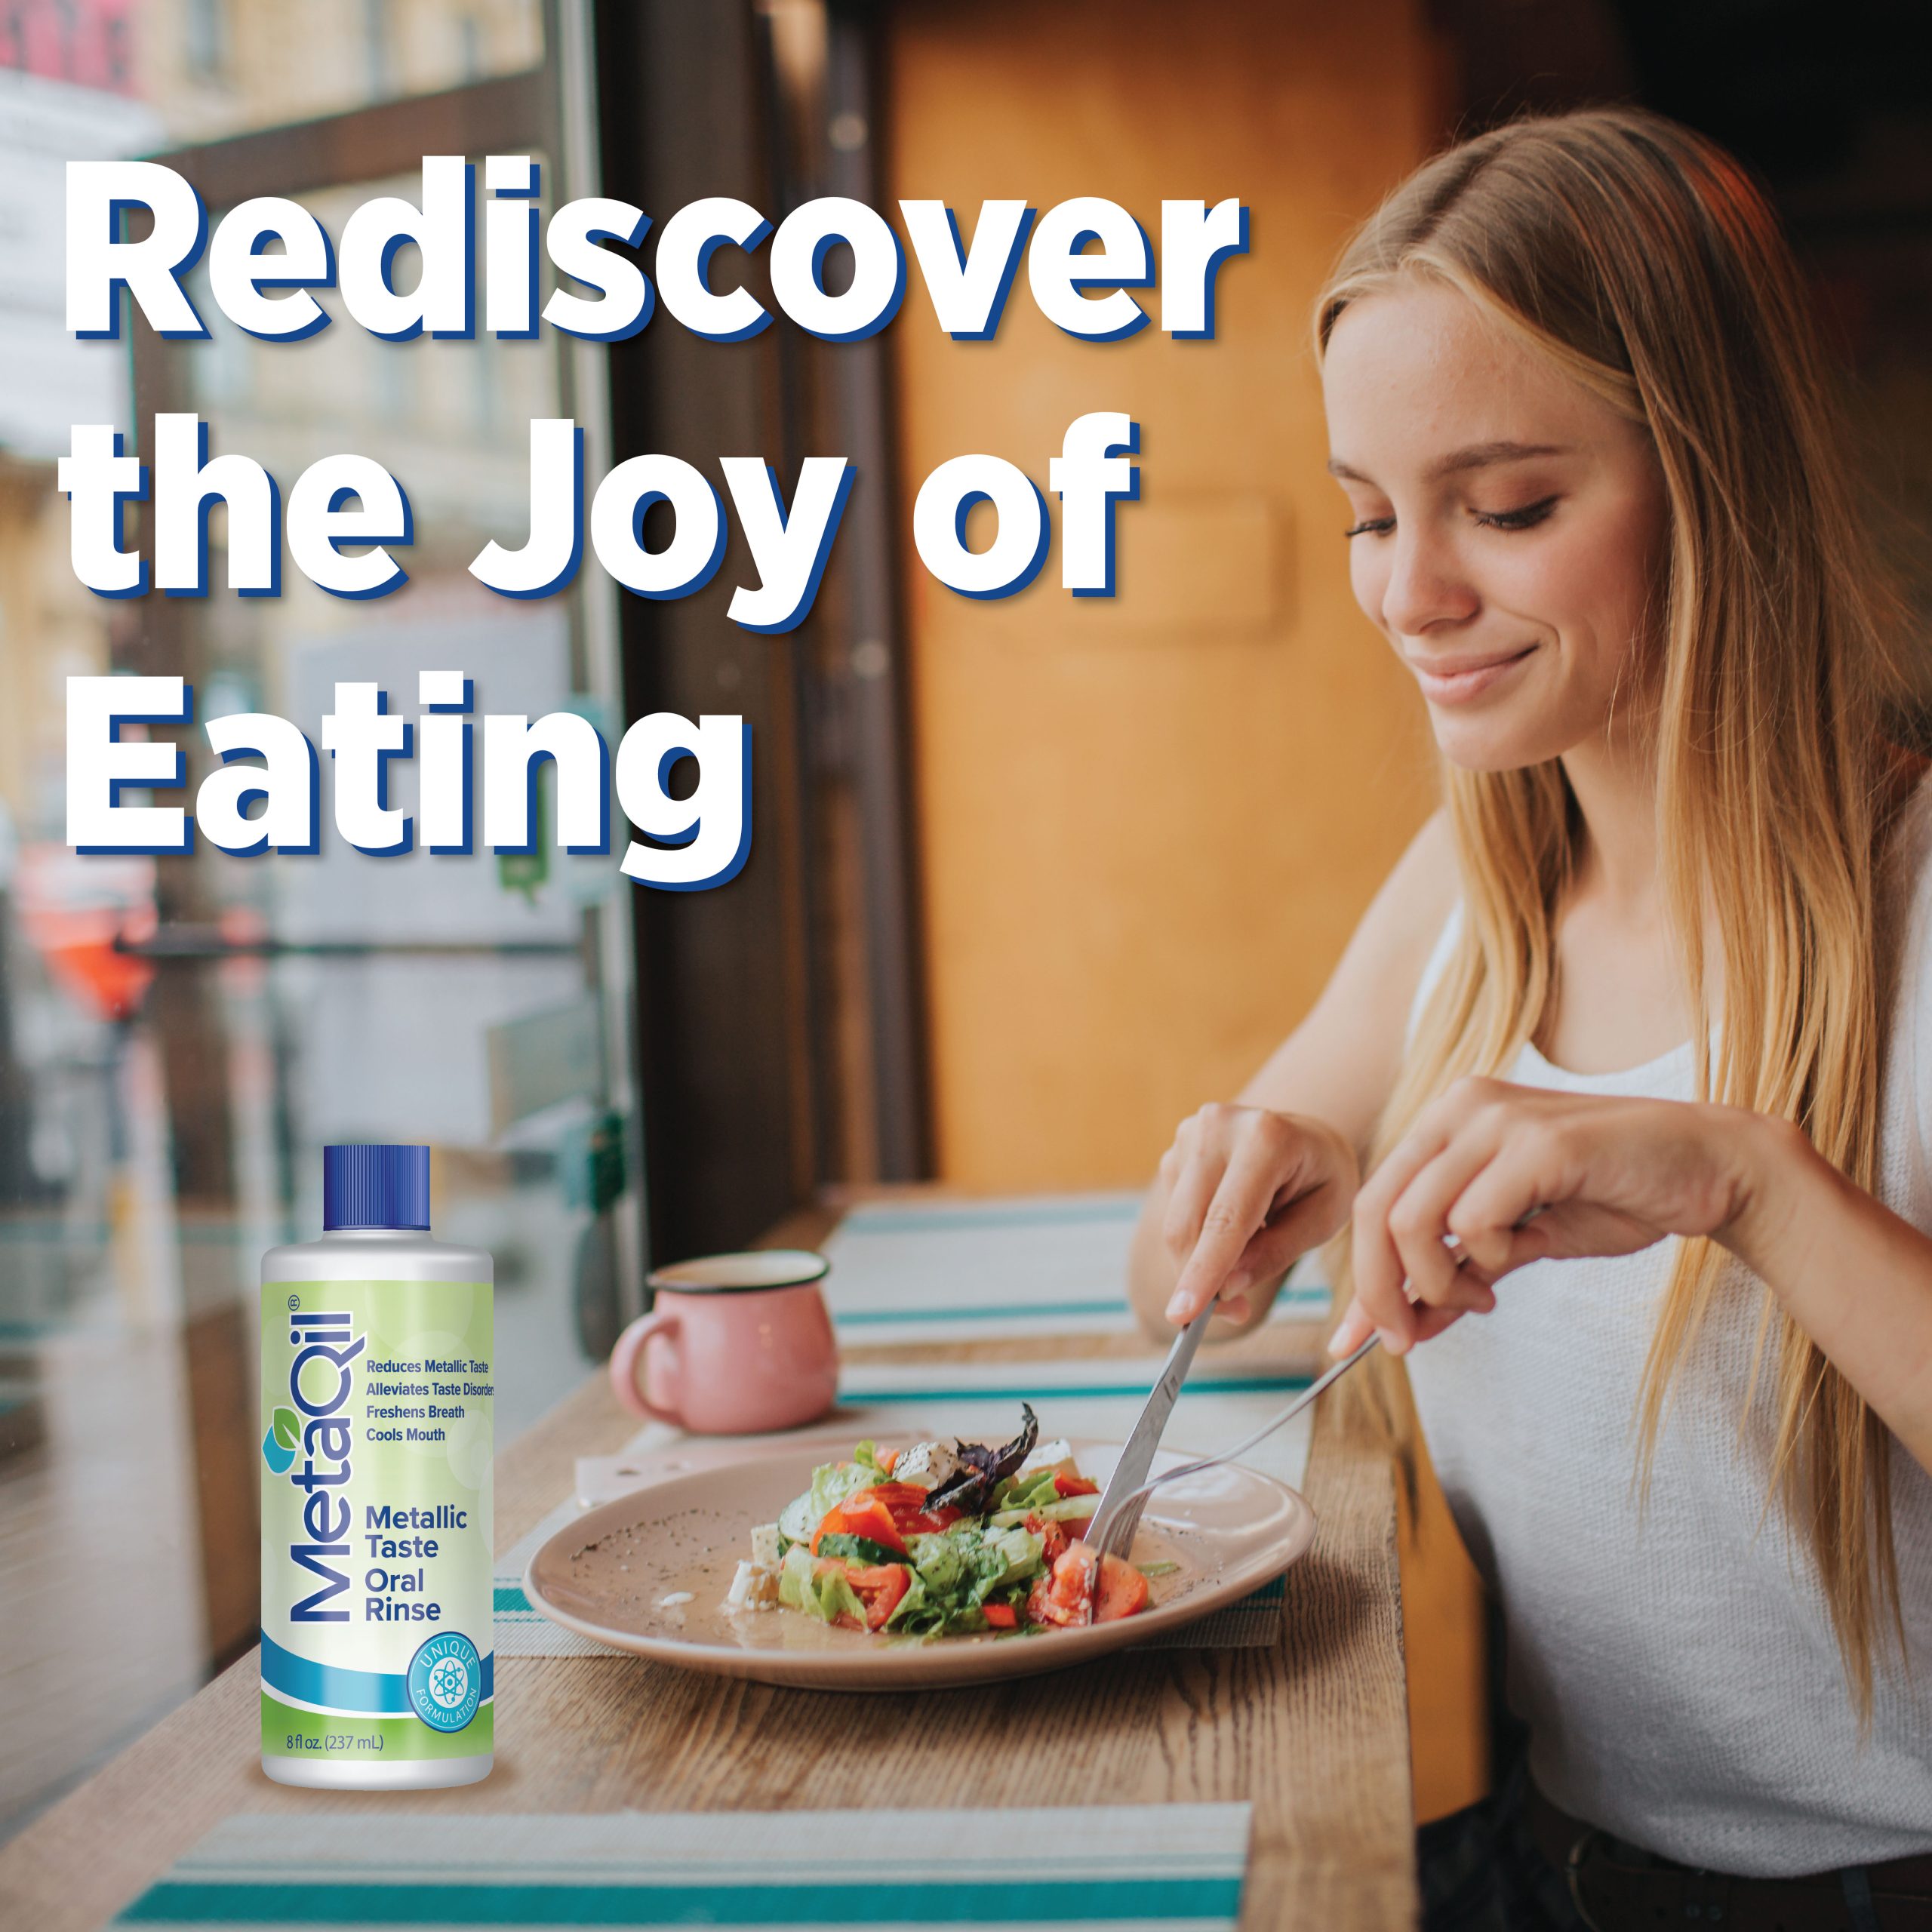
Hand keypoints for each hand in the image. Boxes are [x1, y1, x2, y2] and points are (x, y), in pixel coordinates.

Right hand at [1159, 1104, 1358, 1327]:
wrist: (1307, 1134)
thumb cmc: (1323, 1177)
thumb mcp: (1323, 1219)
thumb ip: (1276, 1253)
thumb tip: (1226, 1288)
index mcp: (1267, 1138)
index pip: (1226, 1219)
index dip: (1203, 1271)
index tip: (1183, 1316)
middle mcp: (1219, 1127)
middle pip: (1189, 1224)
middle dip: (1200, 1279)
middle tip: (1234, 1311)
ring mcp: (1192, 1134)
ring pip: (1176, 1224)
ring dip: (1199, 1262)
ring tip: (1245, 1263)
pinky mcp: (1176, 1149)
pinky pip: (1174, 1213)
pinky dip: (1196, 1240)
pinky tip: (1232, 1230)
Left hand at [1331, 1077, 1765, 1355]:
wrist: (1708, 1168)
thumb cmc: (1611, 1198)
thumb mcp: (1517, 1243)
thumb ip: (1457, 1274)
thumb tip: (1403, 1328)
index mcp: (1448, 1120)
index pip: (1375, 1201)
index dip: (1361, 1276)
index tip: (1353, 1340)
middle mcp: (1461, 1107)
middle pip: (1377, 1209)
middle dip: (1380, 1290)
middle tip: (1405, 1340)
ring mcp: (1497, 1119)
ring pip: (1414, 1218)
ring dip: (1437, 1282)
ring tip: (1481, 1297)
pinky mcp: (1538, 1143)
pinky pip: (1473, 1220)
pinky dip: (1487, 1258)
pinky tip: (1519, 1259)